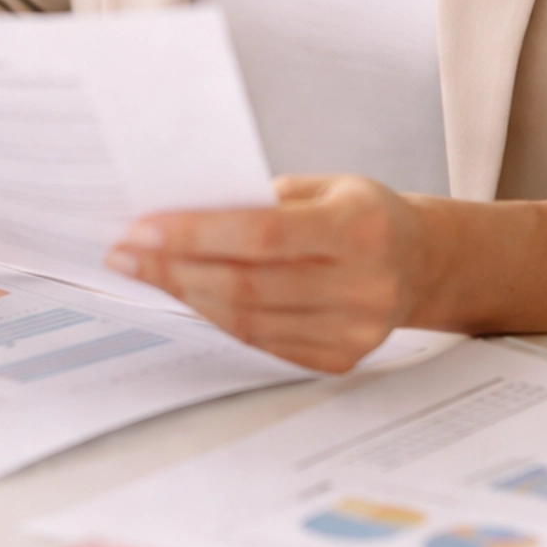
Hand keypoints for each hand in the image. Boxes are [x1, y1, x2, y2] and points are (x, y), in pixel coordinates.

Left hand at [104, 174, 425, 372]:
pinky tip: (189, 296)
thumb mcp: (324, 186)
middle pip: (247, 284)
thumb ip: (262, 199)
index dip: (195, 234)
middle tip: (126, 253)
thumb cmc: (362, 214)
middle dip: (174, 268)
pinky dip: (218, 318)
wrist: (421, 262)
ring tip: (146, 273)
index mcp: (360, 228)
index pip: (262, 235)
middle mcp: (363, 285)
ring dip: (187, 296)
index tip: (141, 228)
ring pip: (248, 320)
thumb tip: (178, 211)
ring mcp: (355, 331)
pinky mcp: (341, 360)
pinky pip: (262, 343)